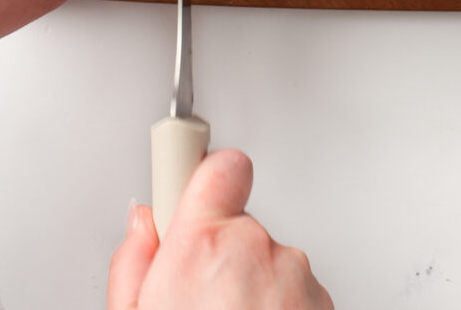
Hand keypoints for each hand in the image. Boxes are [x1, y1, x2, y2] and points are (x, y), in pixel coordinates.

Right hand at [108, 149, 333, 309]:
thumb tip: (143, 225)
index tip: (191, 171)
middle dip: (220, 255)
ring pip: (270, 264)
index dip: (204, 175)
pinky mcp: (325, 304)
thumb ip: (134, 263)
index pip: (218, 165)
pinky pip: (296, 293)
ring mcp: (297, 279)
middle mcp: (258, 249)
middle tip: (197, 303)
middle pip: (238, 225)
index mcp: (203, 244)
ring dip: (252, 291)